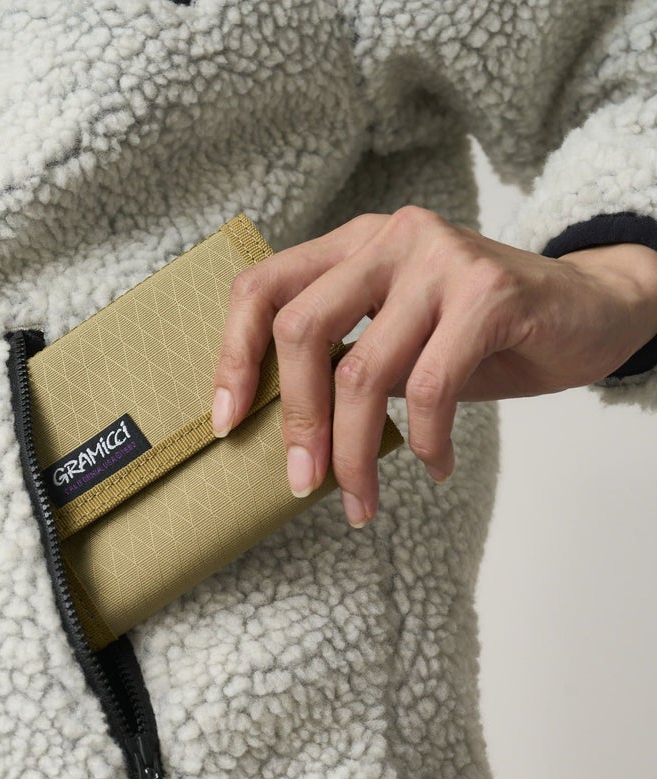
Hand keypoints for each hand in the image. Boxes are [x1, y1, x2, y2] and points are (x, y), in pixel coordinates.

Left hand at [211, 208, 656, 526]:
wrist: (586, 312)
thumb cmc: (479, 336)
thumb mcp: (398, 339)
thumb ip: (346, 360)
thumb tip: (286, 433)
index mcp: (353, 246)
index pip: (263, 288)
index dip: (233, 356)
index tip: (229, 422)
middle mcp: (389, 239)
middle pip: (301, 330)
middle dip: (298, 421)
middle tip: (304, 482)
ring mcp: (440, 258)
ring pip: (364, 371)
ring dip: (355, 454)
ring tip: (362, 502)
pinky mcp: (489, 292)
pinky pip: (431, 388)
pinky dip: (425, 443)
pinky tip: (434, 466)